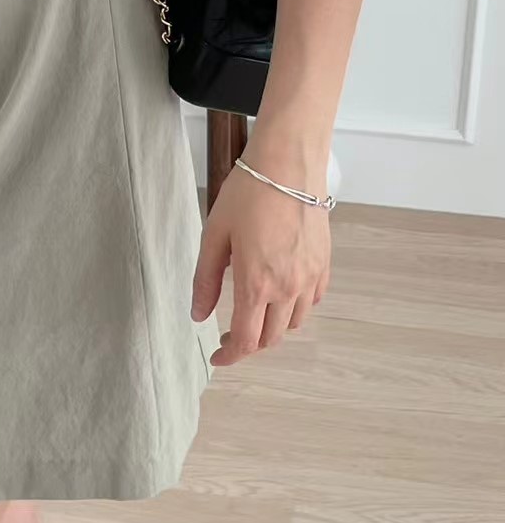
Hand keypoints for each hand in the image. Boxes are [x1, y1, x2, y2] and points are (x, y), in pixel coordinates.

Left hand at [190, 156, 331, 366]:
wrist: (288, 164)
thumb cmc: (247, 193)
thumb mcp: (214, 235)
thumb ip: (206, 279)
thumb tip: (198, 315)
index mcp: (256, 284)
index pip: (246, 341)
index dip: (230, 356)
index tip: (218, 357)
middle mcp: (288, 288)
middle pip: (271, 338)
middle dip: (248, 344)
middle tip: (229, 335)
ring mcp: (310, 278)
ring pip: (293, 323)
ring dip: (272, 327)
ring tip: (254, 312)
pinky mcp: (324, 264)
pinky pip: (312, 301)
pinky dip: (296, 307)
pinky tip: (280, 292)